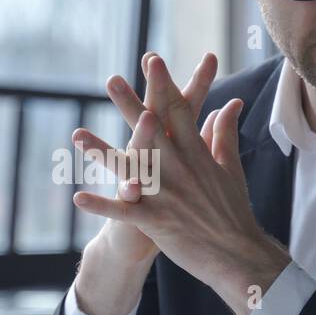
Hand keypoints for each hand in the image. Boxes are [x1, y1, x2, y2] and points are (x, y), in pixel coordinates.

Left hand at [74, 51, 217, 266]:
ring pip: (129, 168)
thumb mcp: (231, 167)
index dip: (164, 85)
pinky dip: (101, 205)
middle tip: (111, 80)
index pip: (178, 112)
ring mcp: (166, 195)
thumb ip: (224, 133)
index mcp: (197, 154)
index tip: (151, 60)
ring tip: (76, 135)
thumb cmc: (234, 211)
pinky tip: (77, 197)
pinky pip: (124, 211)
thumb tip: (231, 102)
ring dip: (101, 151)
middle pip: (150, 131)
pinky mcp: (156, 221)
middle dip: (130, 104)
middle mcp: (179, 169)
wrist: (238, 255)